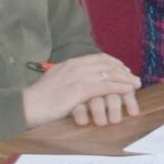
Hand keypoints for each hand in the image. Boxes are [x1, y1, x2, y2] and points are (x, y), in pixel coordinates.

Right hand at [23, 53, 138, 127]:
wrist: (27, 105)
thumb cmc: (39, 99)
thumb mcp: (55, 82)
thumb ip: (68, 79)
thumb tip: (79, 84)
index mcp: (70, 63)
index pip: (98, 58)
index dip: (114, 63)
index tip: (123, 69)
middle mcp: (75, 66)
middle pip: (106, 64)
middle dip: (123, 71)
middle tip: (134, 78)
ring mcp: (77, 76)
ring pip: (108, 74)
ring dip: (125, 79)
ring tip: (135, 85)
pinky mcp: (79, 89)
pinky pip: (105, 86)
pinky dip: (118, 87)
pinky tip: (127, 90)